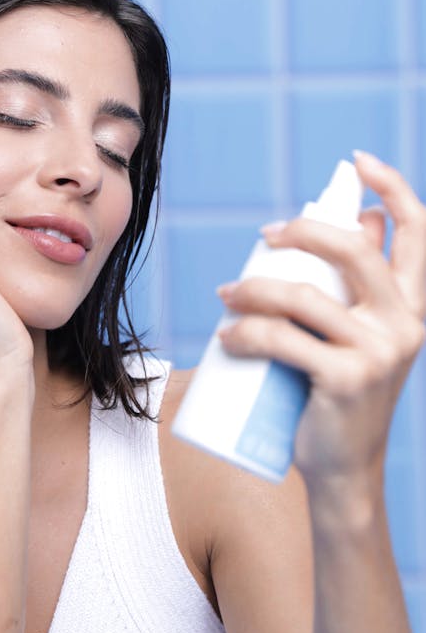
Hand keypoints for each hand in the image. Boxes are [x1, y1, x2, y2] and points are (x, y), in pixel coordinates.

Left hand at [217, 151, 425, 486]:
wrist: (342, 470)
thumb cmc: (340, 392)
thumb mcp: (361, 333)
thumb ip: (361, 284)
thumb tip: (357, 218)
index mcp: (414, 306)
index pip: (418, 233)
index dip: (393, 188)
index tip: (358, 162)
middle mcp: (407, 324)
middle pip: (354, 251)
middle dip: (304, 231)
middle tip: (266, 235)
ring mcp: (379, 353)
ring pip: (303, 296)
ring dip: (253, 290)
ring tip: (227, 296)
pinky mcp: (344, 380)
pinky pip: (281, 338)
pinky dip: (244, 333)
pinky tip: (228, 337)